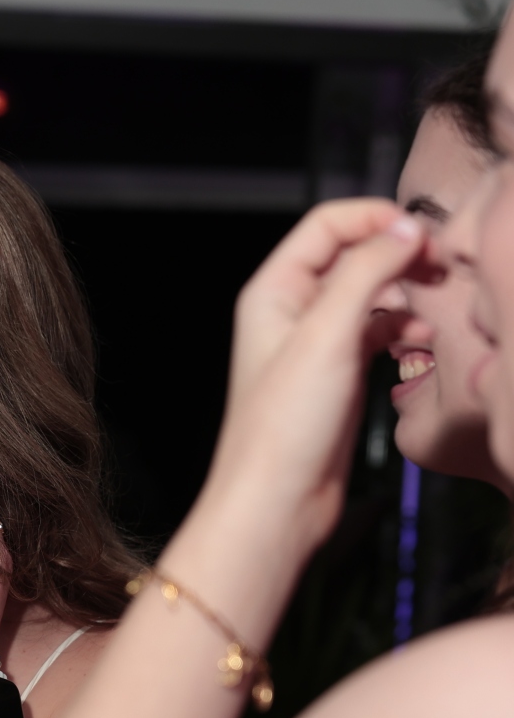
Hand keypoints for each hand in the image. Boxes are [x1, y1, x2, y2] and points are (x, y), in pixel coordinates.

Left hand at [213, 198, 426, 546]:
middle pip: (353, 255)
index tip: (421, 232)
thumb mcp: (327, 335)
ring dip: (407, 292)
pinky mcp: (338, 373)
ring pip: (371, 294)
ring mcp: (316, 343)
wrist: (279, 499)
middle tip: (444, 266)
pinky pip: (378, 332)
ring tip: (440, 302)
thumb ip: (365, 273)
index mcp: (273, 291)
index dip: (375, 218)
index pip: (327, 224)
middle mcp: (291, 311)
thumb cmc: (285, 425)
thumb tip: (404, 229)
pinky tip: (424, 339)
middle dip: (399, 254)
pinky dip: (404, 328)